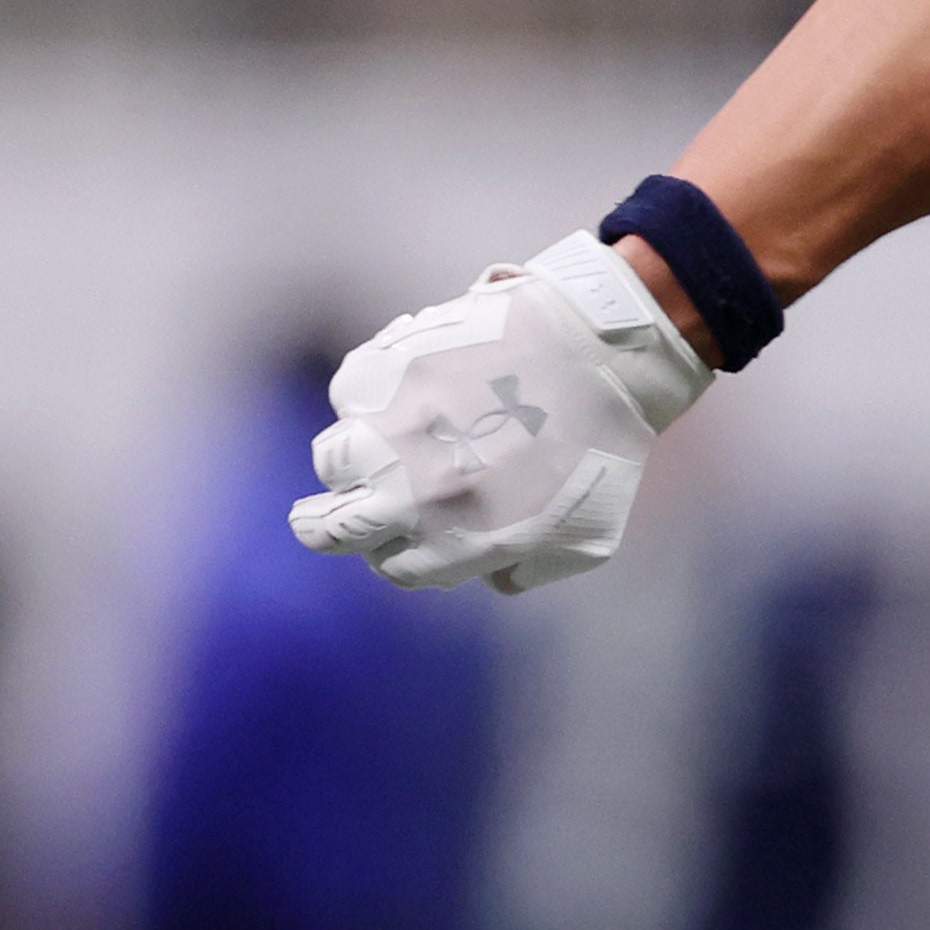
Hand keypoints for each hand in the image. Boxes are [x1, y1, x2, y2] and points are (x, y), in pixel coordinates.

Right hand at [288, 232, 712, 592]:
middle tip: (337, 508)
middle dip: (324, 524)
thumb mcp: (586, 536)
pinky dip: (375, 392)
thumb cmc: (605, 445)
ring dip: (354, 456)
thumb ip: (528, 568)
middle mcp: (410, 496)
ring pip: (332, 461)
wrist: (601, 353)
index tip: (406, 531)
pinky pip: (351, 393)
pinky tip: (423, 382)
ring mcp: (387, 434)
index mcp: (456, 542)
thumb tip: (489, 577)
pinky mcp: (376, 374)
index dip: (397, 551)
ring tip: (391, 437)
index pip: (393, 567)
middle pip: (323, 530)